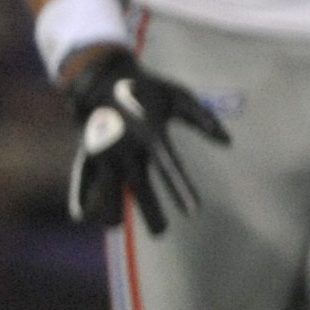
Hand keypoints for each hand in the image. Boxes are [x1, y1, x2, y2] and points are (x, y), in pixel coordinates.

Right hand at [60, 44, 228, 235]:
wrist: (102, 75)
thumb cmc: (146, 88)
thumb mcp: (179, 96)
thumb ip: (202, 119)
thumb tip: (228, 141)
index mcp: (151, 134)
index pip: (170, 167)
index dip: (181, 189)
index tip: (192, 211)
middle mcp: (126, 146)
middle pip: (138, 184)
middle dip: (148, 209)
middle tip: (161, 233)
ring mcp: (105, 149)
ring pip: (108, 185)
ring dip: (111, 207)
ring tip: (114, 228)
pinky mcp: (90, 150)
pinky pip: (84, 175)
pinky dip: (81, 193)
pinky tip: (81, 215)